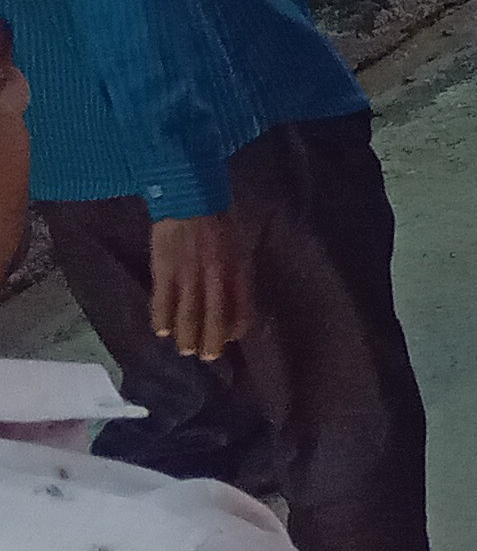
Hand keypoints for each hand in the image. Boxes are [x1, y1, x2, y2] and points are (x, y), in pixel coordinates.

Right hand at [149, 211, 256, 359]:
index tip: (230, 338)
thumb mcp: (238, 242)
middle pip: (215, 315)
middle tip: (208, 358)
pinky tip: (161, 331)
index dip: (236, 326)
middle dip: (212, 340)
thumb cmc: (217, 217)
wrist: (189, 192)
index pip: (242, 305)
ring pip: (189, 311)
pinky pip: (163, 298)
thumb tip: (235, 298)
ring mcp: (189, 272)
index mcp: (238, 266)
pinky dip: (162, 317)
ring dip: (187, 334)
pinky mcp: (164, 267)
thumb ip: (237, 270)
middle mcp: (216, 273)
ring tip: (185, 350)